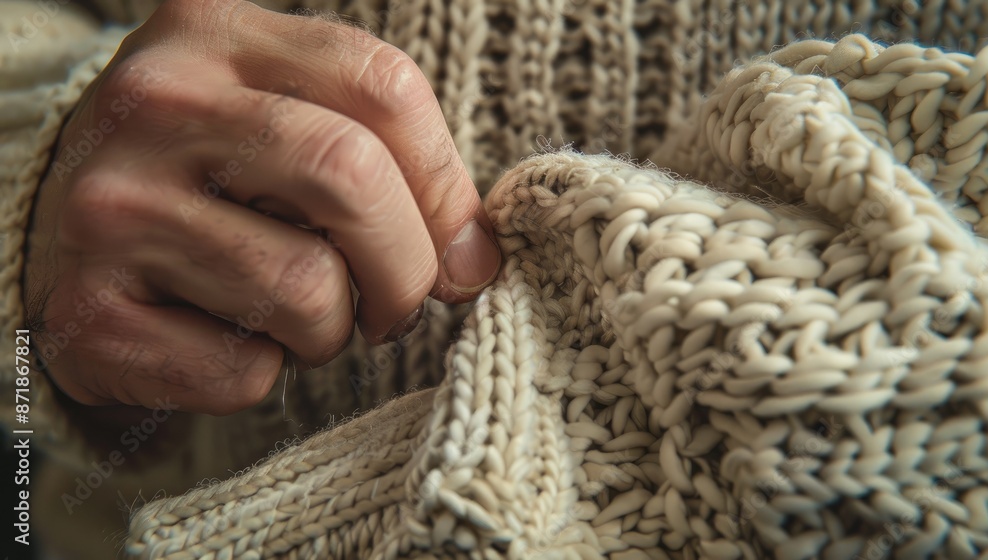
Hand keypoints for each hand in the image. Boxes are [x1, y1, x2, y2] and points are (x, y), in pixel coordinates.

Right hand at [23, 0, 500, 414]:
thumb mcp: (289, 124)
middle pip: (351, 176)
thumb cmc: (210, 180)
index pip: (386, 87)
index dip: (446, 185)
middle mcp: (156, 106)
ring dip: (331, 331)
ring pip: (306, 289)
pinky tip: (230, 341)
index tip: (456, 248)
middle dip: (405, 267)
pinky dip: (262, 374)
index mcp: (216, 34)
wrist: (58, 235)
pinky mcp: (89, 312)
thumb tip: (476, 260)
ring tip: (299, 317)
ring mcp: (113, 209)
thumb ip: (389, 163)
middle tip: (394, 303)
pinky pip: (241, 370)